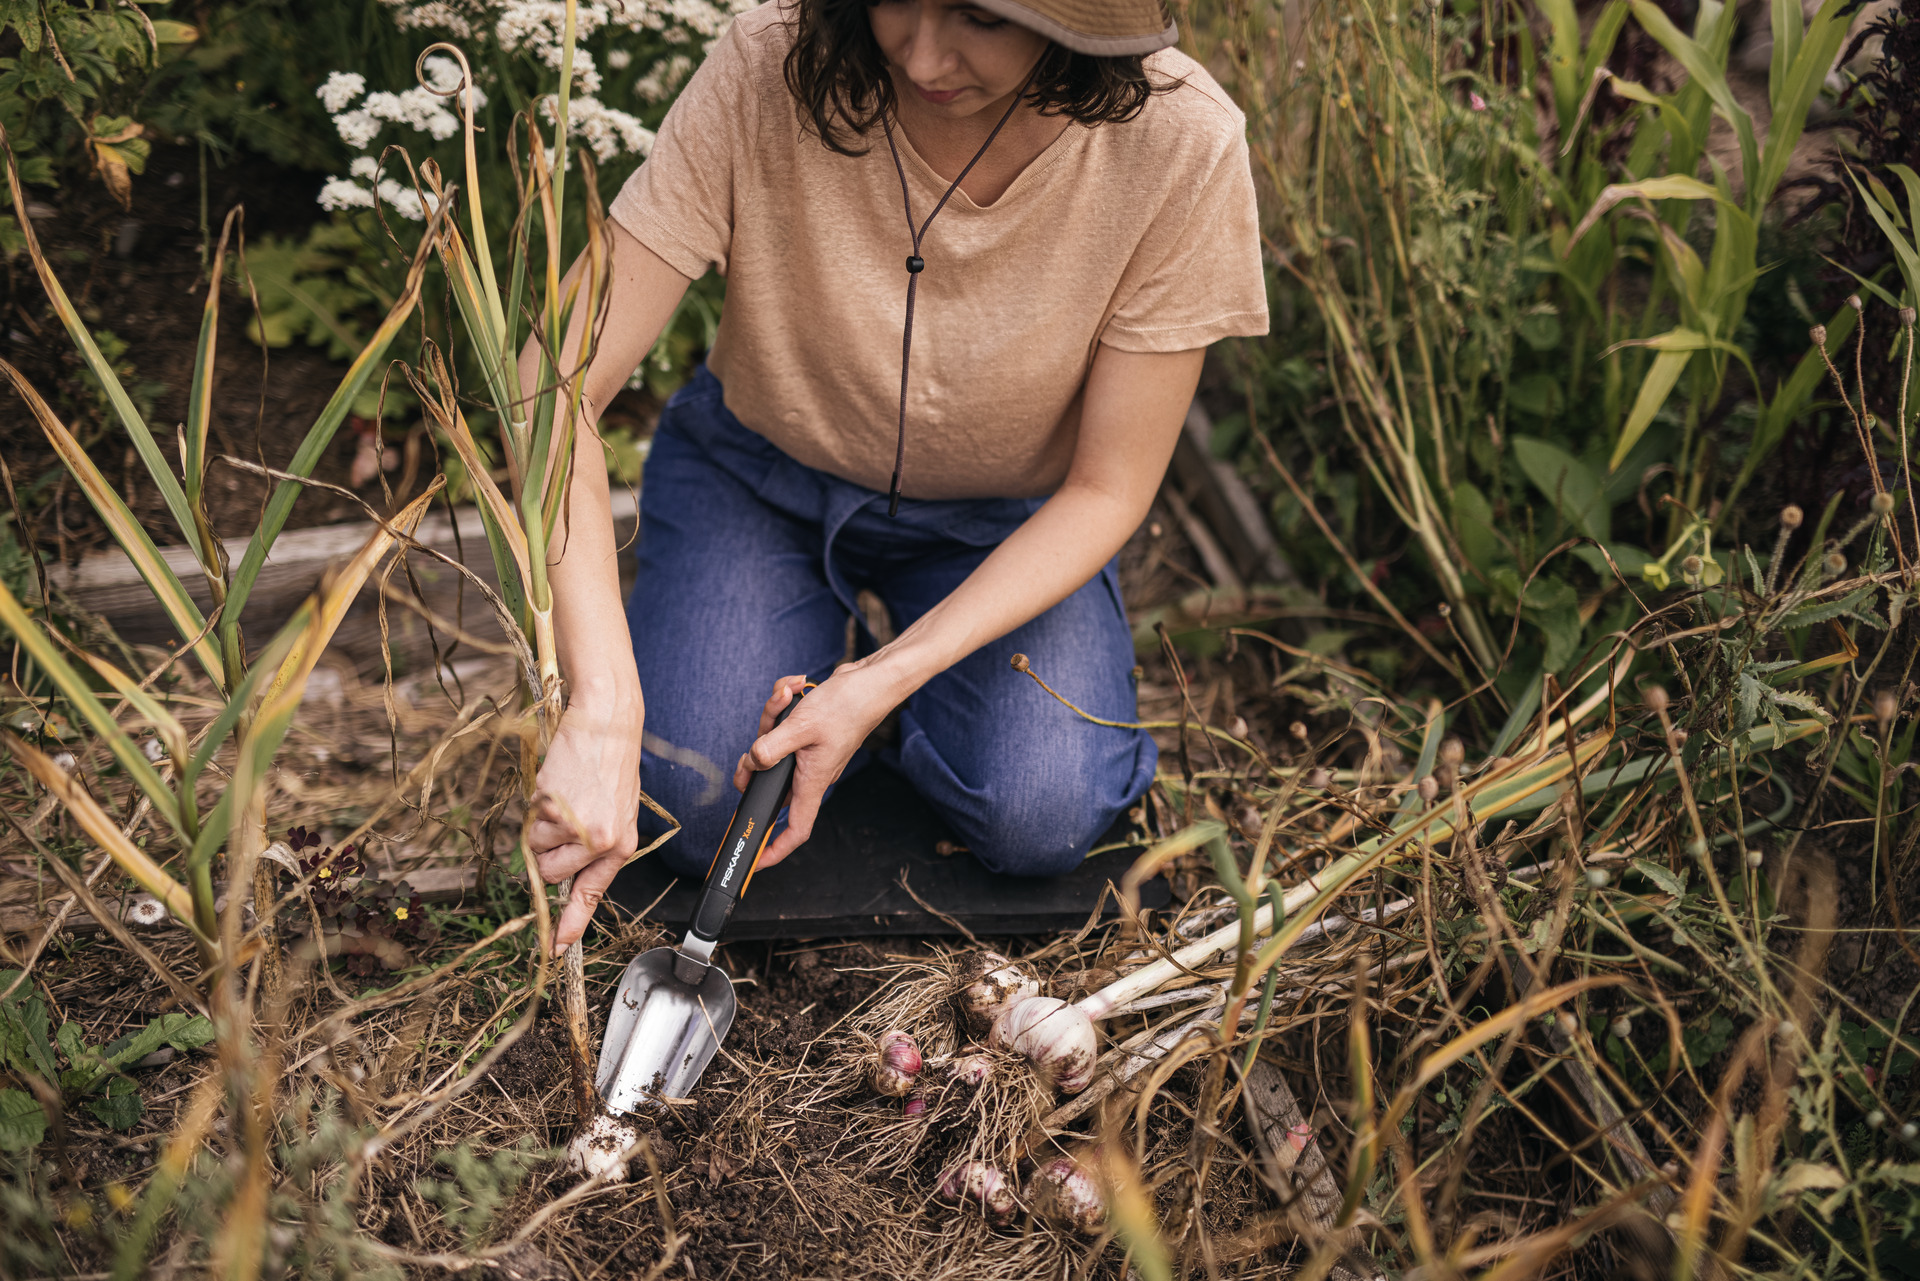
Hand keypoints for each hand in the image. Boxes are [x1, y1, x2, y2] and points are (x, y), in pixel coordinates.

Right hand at [528, 695, 644, 953]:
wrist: (607, 723)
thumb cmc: (611, 765)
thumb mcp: (618, 811)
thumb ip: (596, 846)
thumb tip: (565, 875)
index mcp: (621, 845)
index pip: (591, 892)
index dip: (571, 923)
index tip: (556, 947)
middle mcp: (600, 841)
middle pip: (549, 874)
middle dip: (546, 855)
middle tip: (563, 824)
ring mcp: (575, 825)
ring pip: (535, 849)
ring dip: (541, 828)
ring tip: (566, 800)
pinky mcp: (553, 806)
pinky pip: (529, 823)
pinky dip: (536, 808)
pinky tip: (557, 786)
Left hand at [734, 664, 901, 868]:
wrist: (872, 681)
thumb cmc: (848, 706)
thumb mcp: (802, 726)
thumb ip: (771, 748)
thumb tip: (752, 763)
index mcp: (813, 780)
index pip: (796, 829)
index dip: (776, 849)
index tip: (756, 860)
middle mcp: (811, 772)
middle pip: (770, 781)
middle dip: (754, 761)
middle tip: (751, 748)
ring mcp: (809, 753)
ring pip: (772, 748)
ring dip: (771, 720)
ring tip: (784, 699)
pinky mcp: (807, 734)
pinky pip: (782, 728)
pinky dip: (782, 708)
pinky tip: (792, 691)